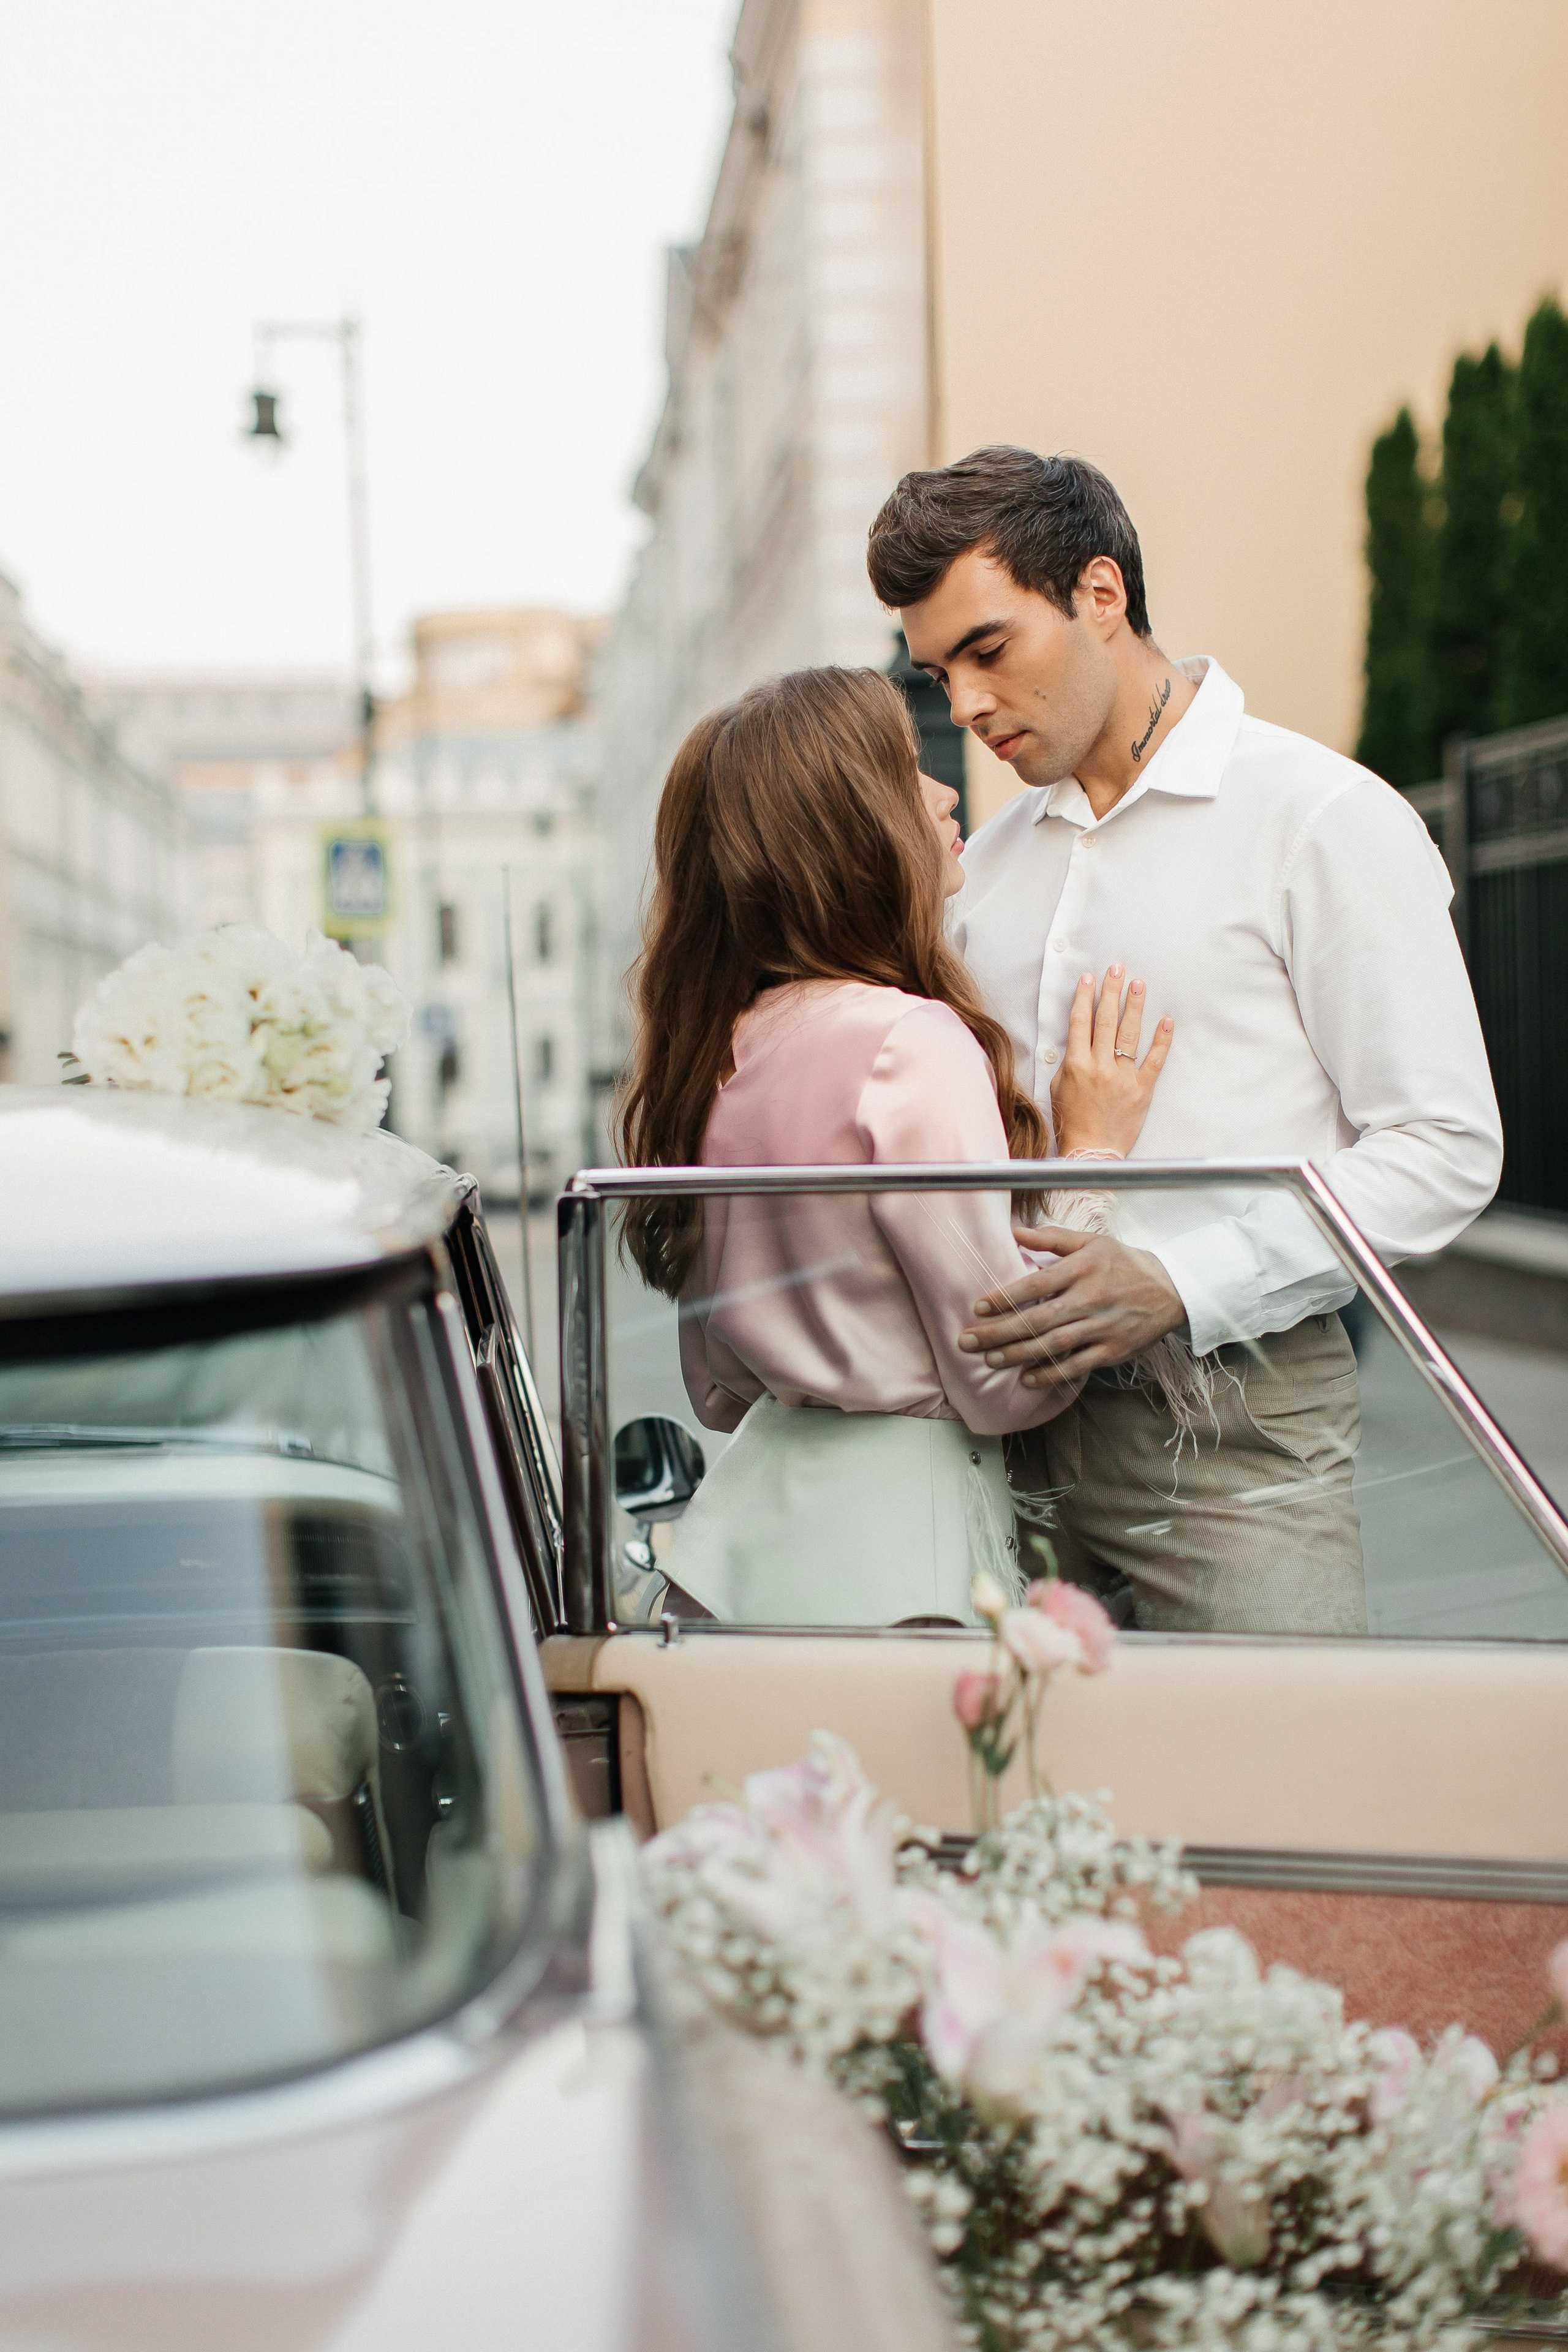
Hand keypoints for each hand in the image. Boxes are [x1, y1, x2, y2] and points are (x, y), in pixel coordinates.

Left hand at [959, 1224, 1185, 1383]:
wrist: (1172, 1290)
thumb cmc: (1125, 1263)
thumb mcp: (1092, 1242)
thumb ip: (1052, 1238)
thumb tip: (1015, 1232)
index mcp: (1083, 1268)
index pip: (1036, 1283)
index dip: (1005, 1297)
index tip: (978, 1307)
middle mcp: (1090, 1298)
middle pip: (1037, 1319)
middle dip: (998, 1332)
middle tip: (967, 1342)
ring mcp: (1102, 1327)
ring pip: (1053, 1345)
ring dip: (1018, 1355)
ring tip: (990, 1360)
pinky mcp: (1113, 1350)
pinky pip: (1077, 1366)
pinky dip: (1051, 1374)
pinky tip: (1027, 1378)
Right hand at [1050, 967, 1172, 1157]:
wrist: (1091, 1153)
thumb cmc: (1071, 1123)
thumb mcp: (1058, 1089)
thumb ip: (1068, 1063)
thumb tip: (1077, 1041)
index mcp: (1075, 1066)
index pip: (1080, 1023)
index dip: (1084, 998)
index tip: (1089, 978)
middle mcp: (1099, 1067)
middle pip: (1105, 1021)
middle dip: (1111, 992)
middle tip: (1117, 968)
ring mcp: (1122, 1078)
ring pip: (1128, 1035)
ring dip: (1133, 1006)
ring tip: (1138, 984)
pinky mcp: (1142, 1090)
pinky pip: (1154, 1061)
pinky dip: (1161, 1040)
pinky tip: (1166, 1021)